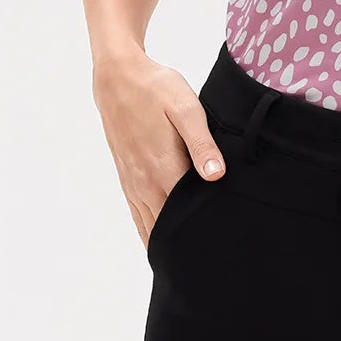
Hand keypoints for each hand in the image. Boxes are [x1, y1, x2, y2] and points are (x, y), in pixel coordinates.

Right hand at [93, 46, 226, 248]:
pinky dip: (150, 232)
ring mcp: (133, 182)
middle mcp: (146, 182)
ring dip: (167, 243)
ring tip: (189, 262)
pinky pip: (138, 216)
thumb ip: (201, 144)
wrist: (118, 78)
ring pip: (151, 226)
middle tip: (211, 261)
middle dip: (188, 243)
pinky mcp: (127, 178)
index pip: (187, 214)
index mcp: (163, 167)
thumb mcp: (185, 108)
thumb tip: (216, 177)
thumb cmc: (155, 89)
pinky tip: (162, 244)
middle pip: (168, 227)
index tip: (222, 246)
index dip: (204, 230)